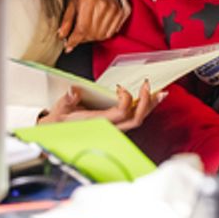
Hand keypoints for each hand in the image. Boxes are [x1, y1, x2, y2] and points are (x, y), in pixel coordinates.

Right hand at [41, 80, 162, 130]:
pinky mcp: (118, 125)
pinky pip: (135, 117)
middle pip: (136, 118)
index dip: (126, 100)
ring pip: (139, 119)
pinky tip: (153, 98)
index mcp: (99, 123)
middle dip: (145, 102)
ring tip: (160, 93)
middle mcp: (111, 127)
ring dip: (150, 105)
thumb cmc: (61, 120)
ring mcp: (116, 127)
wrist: (58, 132)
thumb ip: (67, 100)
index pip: (121, 113)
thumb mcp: (60, 109)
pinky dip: (146, 107)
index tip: (120, 88)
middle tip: (147, 85)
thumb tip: (73, 91)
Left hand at [59, 0, 127, 51]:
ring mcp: (113, 9)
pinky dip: (102, 35)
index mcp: (88, 1)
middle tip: (76, 36)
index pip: (81, 29)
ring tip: (86, 30)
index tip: (68, 46)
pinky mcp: (120, 12)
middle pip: (92, 34)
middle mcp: (103, 5)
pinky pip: (111, 33)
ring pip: (101, 35)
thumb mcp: (71, 1)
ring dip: (92, 37)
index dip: (74, 40)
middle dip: (81, 39)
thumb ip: (66, 19)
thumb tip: (61, 35)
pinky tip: (96, 28)